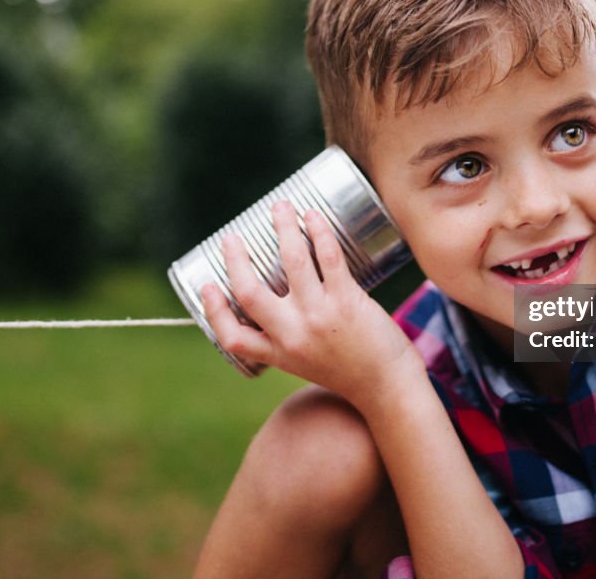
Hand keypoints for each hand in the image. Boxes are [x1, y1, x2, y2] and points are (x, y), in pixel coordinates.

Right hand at [201, 201, 421, 406]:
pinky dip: (318, 230)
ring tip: (280, 207)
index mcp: (278, 354)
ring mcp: (319, 316)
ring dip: (283, 227)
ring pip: (291, 261)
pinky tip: (314, 216)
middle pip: (249, 292)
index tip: (207, 285)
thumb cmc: (352, 372)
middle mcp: (292, 335)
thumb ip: (292, 339)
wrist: (388, 388)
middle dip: (235, 258)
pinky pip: (328, 257)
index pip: (231, 336)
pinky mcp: (346, 301)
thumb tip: (284, 300)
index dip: (213, 309)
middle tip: (232, 236)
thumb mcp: (308, 364)